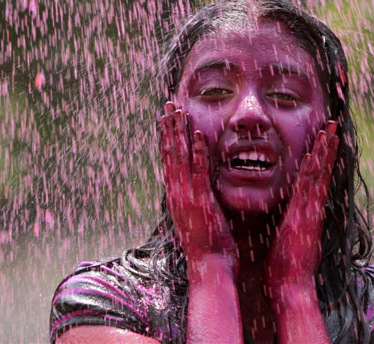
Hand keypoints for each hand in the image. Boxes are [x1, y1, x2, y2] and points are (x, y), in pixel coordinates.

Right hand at [160, 102, 237, 274]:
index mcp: (175, 196)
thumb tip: (194, 188)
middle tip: (167, 105)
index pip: (168, 161)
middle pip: (169, 154)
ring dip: (178, 133)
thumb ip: (193, 200)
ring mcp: (187, 197)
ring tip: (177, 111)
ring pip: (179, 159)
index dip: (166, 139)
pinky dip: (198, 153)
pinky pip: (199, 172)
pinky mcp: (201, 201)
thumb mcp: (195, 218)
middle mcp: (176, 193)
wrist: (209, 268)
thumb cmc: (206, 245)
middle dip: (168, 128)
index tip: (165, 119)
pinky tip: (198, 135)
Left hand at [264, 121, 338, 302]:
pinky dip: (317, 166)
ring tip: (331, 128)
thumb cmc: (285, 269)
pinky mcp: (306, 213)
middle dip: (327, 147)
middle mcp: (312, 208)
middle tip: (333, 124)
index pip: (313, 180)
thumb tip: (287, 221)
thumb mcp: (286, 241)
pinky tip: (319, 150)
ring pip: (318, 173)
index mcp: (306, 213)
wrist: (290, 286)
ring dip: (325, 150)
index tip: (324, 141)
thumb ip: (289, 227)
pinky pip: (311, 184)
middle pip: (321, 171)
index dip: (320, 159)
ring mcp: (310, 209)